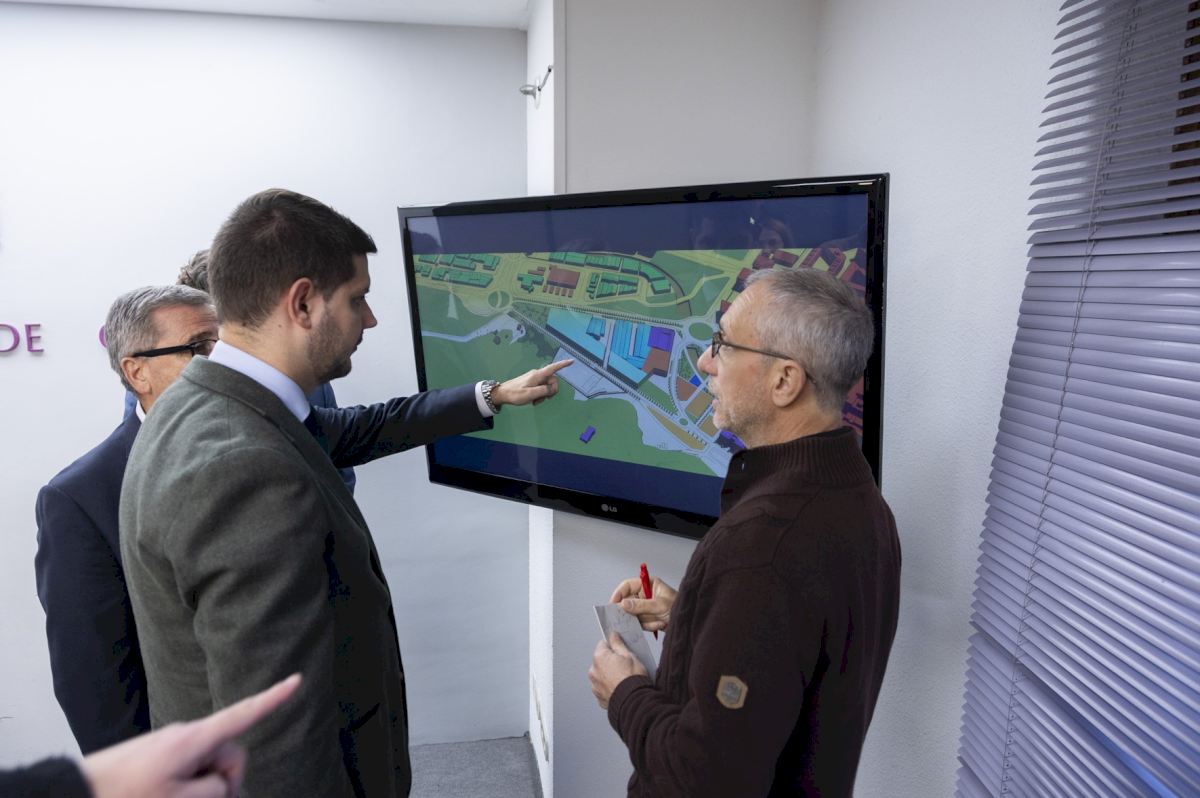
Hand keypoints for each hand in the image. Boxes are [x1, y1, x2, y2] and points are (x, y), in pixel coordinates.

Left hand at [81, 673, 300, 797]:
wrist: (80, 790)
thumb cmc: (127, 795)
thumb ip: (214, 790)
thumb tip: (222, 784)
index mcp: (196, 739)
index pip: (244, 715)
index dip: (274, 699)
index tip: (297, 680)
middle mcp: (189, 735)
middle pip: (229, 754)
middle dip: (223, 781)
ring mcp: (175, 745)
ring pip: (209, 766)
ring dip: (202, 787)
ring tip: (171, 796)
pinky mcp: (163, 756)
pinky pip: (190, 769)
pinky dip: (188, 786)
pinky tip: (169, 793)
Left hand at [490, 359, 573, 406]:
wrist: (502, 394)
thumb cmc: (516, 394)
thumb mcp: (531, 394)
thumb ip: (544, 391)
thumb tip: (552, 388)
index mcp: (538, 375)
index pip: (553, 368)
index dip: (563, 365)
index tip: (572, 361)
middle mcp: (537, 374)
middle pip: (552, 380)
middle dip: (550, 391)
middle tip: (542, 400)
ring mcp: (534, 378)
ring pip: (546, 385)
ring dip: (544, 394)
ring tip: (535, 401)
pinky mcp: (531, 382)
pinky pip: (541, 387)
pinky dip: (540, 394)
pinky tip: (533, 400)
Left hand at [589, 632, 646, 709]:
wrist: (634, 701)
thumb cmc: (633, 678)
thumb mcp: (629, 655)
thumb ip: (618, 643)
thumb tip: (613, 635)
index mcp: (599, 657)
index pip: (603, 644)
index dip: (613, 646)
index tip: (620, 650)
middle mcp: (593, 671)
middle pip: (601, 660)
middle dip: (611, 661)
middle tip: (625, 665)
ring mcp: (595, 685)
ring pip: (602, 674)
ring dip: (609, 674)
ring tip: (623, 678)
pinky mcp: (599, 697)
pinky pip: (603, 687)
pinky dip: (610, 686)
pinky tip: (620, 687)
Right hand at [610, 576, 676, 633]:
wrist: (688, 622)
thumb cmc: (678, 607)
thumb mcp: (659, 605)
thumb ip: (640, 605)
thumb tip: (622, 604)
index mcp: (648, 584)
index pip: (628, 585)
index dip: (619, 594)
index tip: (613, 604)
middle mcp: (645, 594)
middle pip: (628, 601)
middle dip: (632, 611)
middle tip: (631, 618)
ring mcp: (645, 606)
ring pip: (633, 614)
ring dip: (644, 620)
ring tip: (658, 620)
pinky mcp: (647, 618)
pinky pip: (639, 623)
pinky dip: (648, 625)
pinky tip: (660, 624)